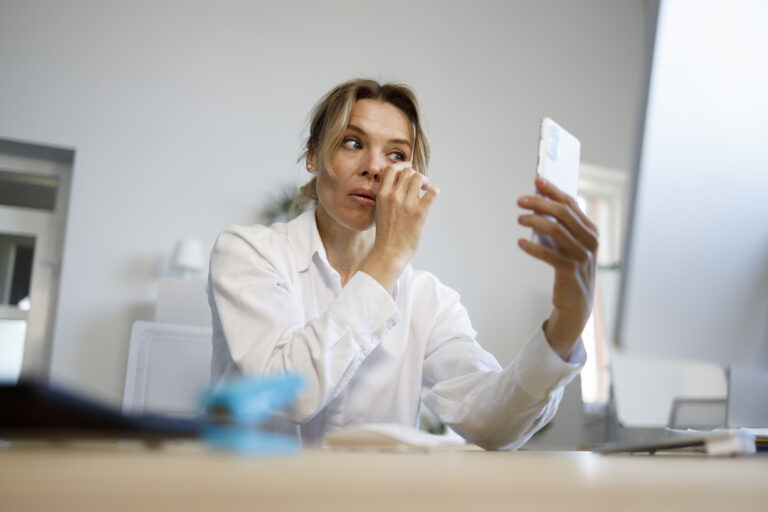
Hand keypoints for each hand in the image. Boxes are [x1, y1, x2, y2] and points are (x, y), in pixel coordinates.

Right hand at [361, 163, 438, 291]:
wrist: (389, 251)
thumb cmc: (386, 232)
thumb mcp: (379, 209)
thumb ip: (386, 195)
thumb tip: (398, 182)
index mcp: (382, 195)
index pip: (391, 169)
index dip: (401, 167)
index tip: (407, 171)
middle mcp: (394, 196)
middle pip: (408, 172)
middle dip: (415, 175)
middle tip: (419, 184)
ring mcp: (407, 204)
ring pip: (419, 178)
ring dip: (424, 180)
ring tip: (425, 188)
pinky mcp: (420, 213)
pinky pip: (433, 192)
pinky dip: (434, 190)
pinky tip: (433, 194)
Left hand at [516, 176, 597, 359]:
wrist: (577, 303)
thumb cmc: (570, 269)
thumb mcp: (569, 244)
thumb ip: (559, 226)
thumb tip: (538, 204)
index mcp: (591, 230)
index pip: (571, 203)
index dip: (553, 190)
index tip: (537, 181)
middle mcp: (590, 241)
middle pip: (563, 213)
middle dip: (540, 203)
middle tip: (521, 201)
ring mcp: (582, 257)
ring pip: (556, 230)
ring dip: (534, 222)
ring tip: (520, 220)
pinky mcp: (570, 272)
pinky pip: (549, 254)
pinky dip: (532, 247)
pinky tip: (520, 243)